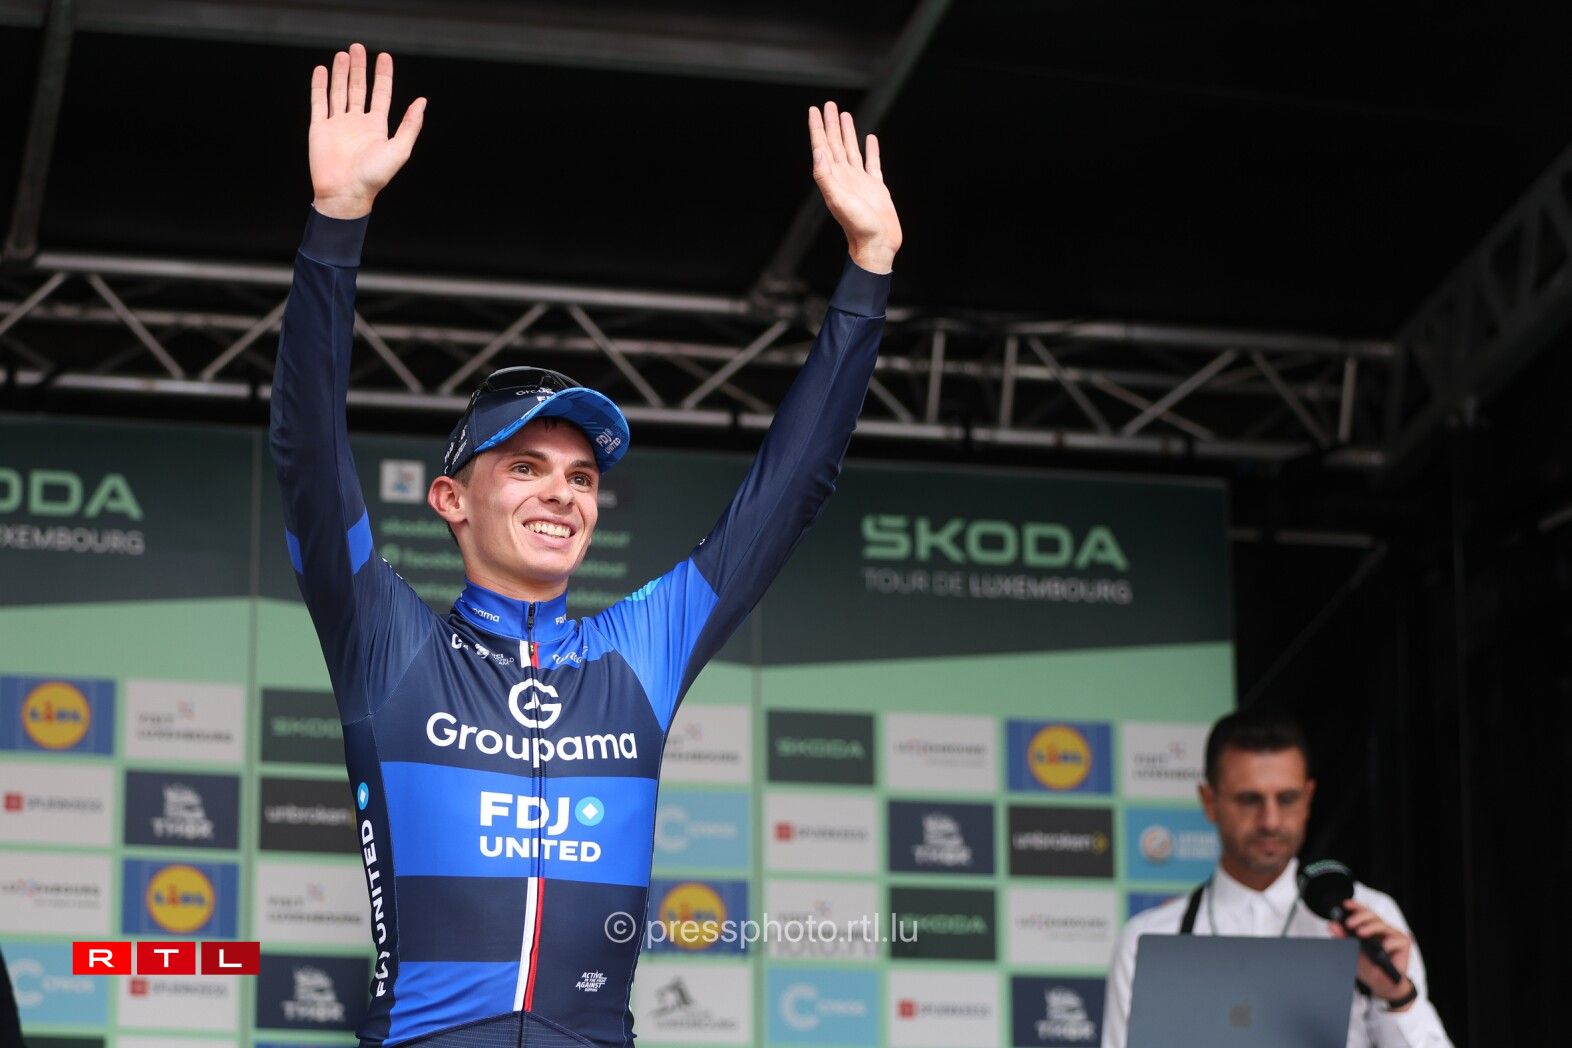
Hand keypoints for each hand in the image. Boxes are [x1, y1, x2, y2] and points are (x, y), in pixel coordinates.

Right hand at [309, 43, 425, 219]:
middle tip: (358, 47)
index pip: (381, 94)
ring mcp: (338, 124)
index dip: (383, 75)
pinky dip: (319, 86)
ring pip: (339, 92)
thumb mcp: (399, 149)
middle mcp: (357, 123)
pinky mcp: (320, 128)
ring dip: (340, 73)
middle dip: (359, 68)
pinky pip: (319, 102)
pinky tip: (321, 70)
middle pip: (358, 88)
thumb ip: (410, 125)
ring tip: (342, 54)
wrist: (345, 193)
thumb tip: (422, 102)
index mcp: (377, 127)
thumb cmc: (373, 177)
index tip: (384, 56)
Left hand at [809, 102, 901, 273]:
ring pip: (852, 150)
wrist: (877, 244)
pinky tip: (871, 140)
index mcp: (834, 178)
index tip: (814, 111)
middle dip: (831, 124)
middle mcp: (845, 177)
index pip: (823, 147)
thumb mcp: (838, 200)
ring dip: (847, 133)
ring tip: (845, 115)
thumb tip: (818, 152)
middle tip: (829, 105)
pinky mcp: (876, 187)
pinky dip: (871, 150)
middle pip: (836, 144)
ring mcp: (860, 181)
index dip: (818, 128)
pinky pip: (872, 163)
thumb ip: (826, 176)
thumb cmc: (858, 226)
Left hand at [1329, 899, 1413, 1007]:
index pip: (1363, 912)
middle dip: (1359, 917)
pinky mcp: (1403, 943)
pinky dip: (1389, 942)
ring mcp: (1393, 935)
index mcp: (1369, 928)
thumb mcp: (1352, 952)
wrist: (1381, 984)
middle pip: (1372, 915)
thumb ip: (1343, 938)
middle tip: (1349, 924)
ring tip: (1360, 933)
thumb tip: (1332, 925)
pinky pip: (1397, 939)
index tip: (1345, 904)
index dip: (1355, 906)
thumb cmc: (1368, 966)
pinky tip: (1383, 946)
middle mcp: (1381, 929)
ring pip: (1382, 925)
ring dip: (1370, 927)